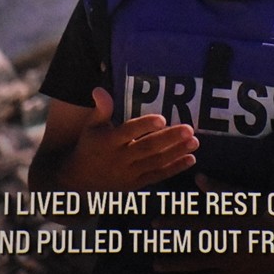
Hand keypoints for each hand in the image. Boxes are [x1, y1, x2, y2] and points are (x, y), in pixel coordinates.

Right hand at [60, 88, 197, 190]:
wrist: (79, 183)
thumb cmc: (88, 148)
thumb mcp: (91, 127)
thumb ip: (101, 109)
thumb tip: (100, 89)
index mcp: (108, 142)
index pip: (128, 132)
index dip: (144, 126)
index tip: (162, 118)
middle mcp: (120, 159)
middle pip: (147, 148)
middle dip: (169, 139)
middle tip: (189, 129)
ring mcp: (129, 174)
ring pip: (156, 163)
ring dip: (176, 153)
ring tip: (194, 142)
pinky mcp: (137, 184)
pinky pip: (158, 176)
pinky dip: (175, 169)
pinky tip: (190, 159)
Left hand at [152, 174, 273, 273]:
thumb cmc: (267, 212)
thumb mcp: (243, 198)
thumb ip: (219, 190)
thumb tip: (198, 178)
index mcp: (221, 223)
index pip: (189, 223)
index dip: (171, 223)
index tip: (155, 223)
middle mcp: (219, 244)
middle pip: (187, 245)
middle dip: (167, 245)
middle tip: (149, 244)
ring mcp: (226, 261)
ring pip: (194, 264)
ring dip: (174, 265)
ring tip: (157, 265)